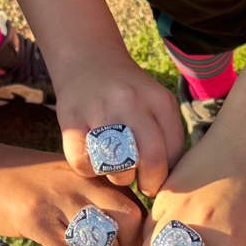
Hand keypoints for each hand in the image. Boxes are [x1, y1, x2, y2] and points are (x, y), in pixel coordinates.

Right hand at [0, 148, 143, 245]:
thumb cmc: (29, 181)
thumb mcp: (68, 176)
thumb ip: (98, 192)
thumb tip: (131, 222)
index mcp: (92, 172)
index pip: (135, 205)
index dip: (136, 232)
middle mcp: (80, 181)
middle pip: (127, 217)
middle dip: (125, 245)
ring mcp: (57, 198)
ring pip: (101, 236)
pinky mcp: (34, 217)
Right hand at [55, 46, 183, 196]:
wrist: (88, 59)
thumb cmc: (128, 95)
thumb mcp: (157, 104)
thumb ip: (168, 137)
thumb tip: (168, 182)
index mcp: (159, 100)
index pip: (174, 153)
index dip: (168, 174)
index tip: (159, 176)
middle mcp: (132, 102)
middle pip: (152, 160)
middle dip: (150, 183)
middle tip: (144, 185)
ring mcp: (100, 109)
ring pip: (118, 167)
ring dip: (119, 177)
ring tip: (117, 166)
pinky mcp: (71, 119)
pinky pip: (84, 164)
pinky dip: (90, 171)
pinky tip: (94, 160)